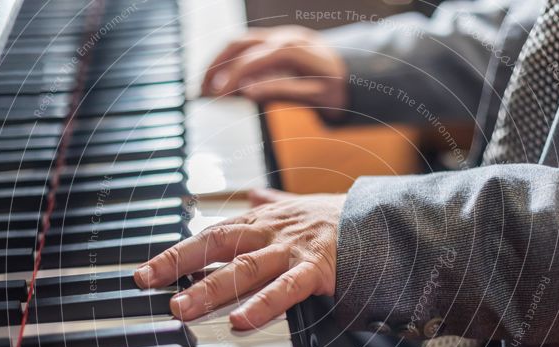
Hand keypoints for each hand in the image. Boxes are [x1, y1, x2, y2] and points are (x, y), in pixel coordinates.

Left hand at [134, 189, 344, 329]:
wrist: (379, 219)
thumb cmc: (334, 219)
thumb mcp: (297, 206)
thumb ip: (271, 201)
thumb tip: (252, 194)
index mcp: (261, 221)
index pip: (209, 234)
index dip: (175, 253)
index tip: (146, 272)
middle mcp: (269, 233)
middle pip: (217, 245)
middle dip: (179, 264)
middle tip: (149, 283)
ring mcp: (291, 250)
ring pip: (244, 268)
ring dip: (210, 288)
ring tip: (183, 309)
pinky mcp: (316, 269)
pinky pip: (285, 289)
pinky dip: (262, 305)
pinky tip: (242, 321)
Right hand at [201, 26, 348, 117]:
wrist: (357, 75)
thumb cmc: (338, 88)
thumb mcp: (315, 96)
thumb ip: (281, 91)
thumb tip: (248, 92)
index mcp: (295, 50)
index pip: (254, 60)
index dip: (233, 77)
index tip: (217, 96)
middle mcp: (285, 37)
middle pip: (240, 44)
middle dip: (216, 66)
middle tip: (200, 91)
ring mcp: (281, 37)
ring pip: (241, 42)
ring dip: (219, 62)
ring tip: (205, 86)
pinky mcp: (278, 44)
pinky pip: (249, 49)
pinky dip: (231, 63)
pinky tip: (222, 81)